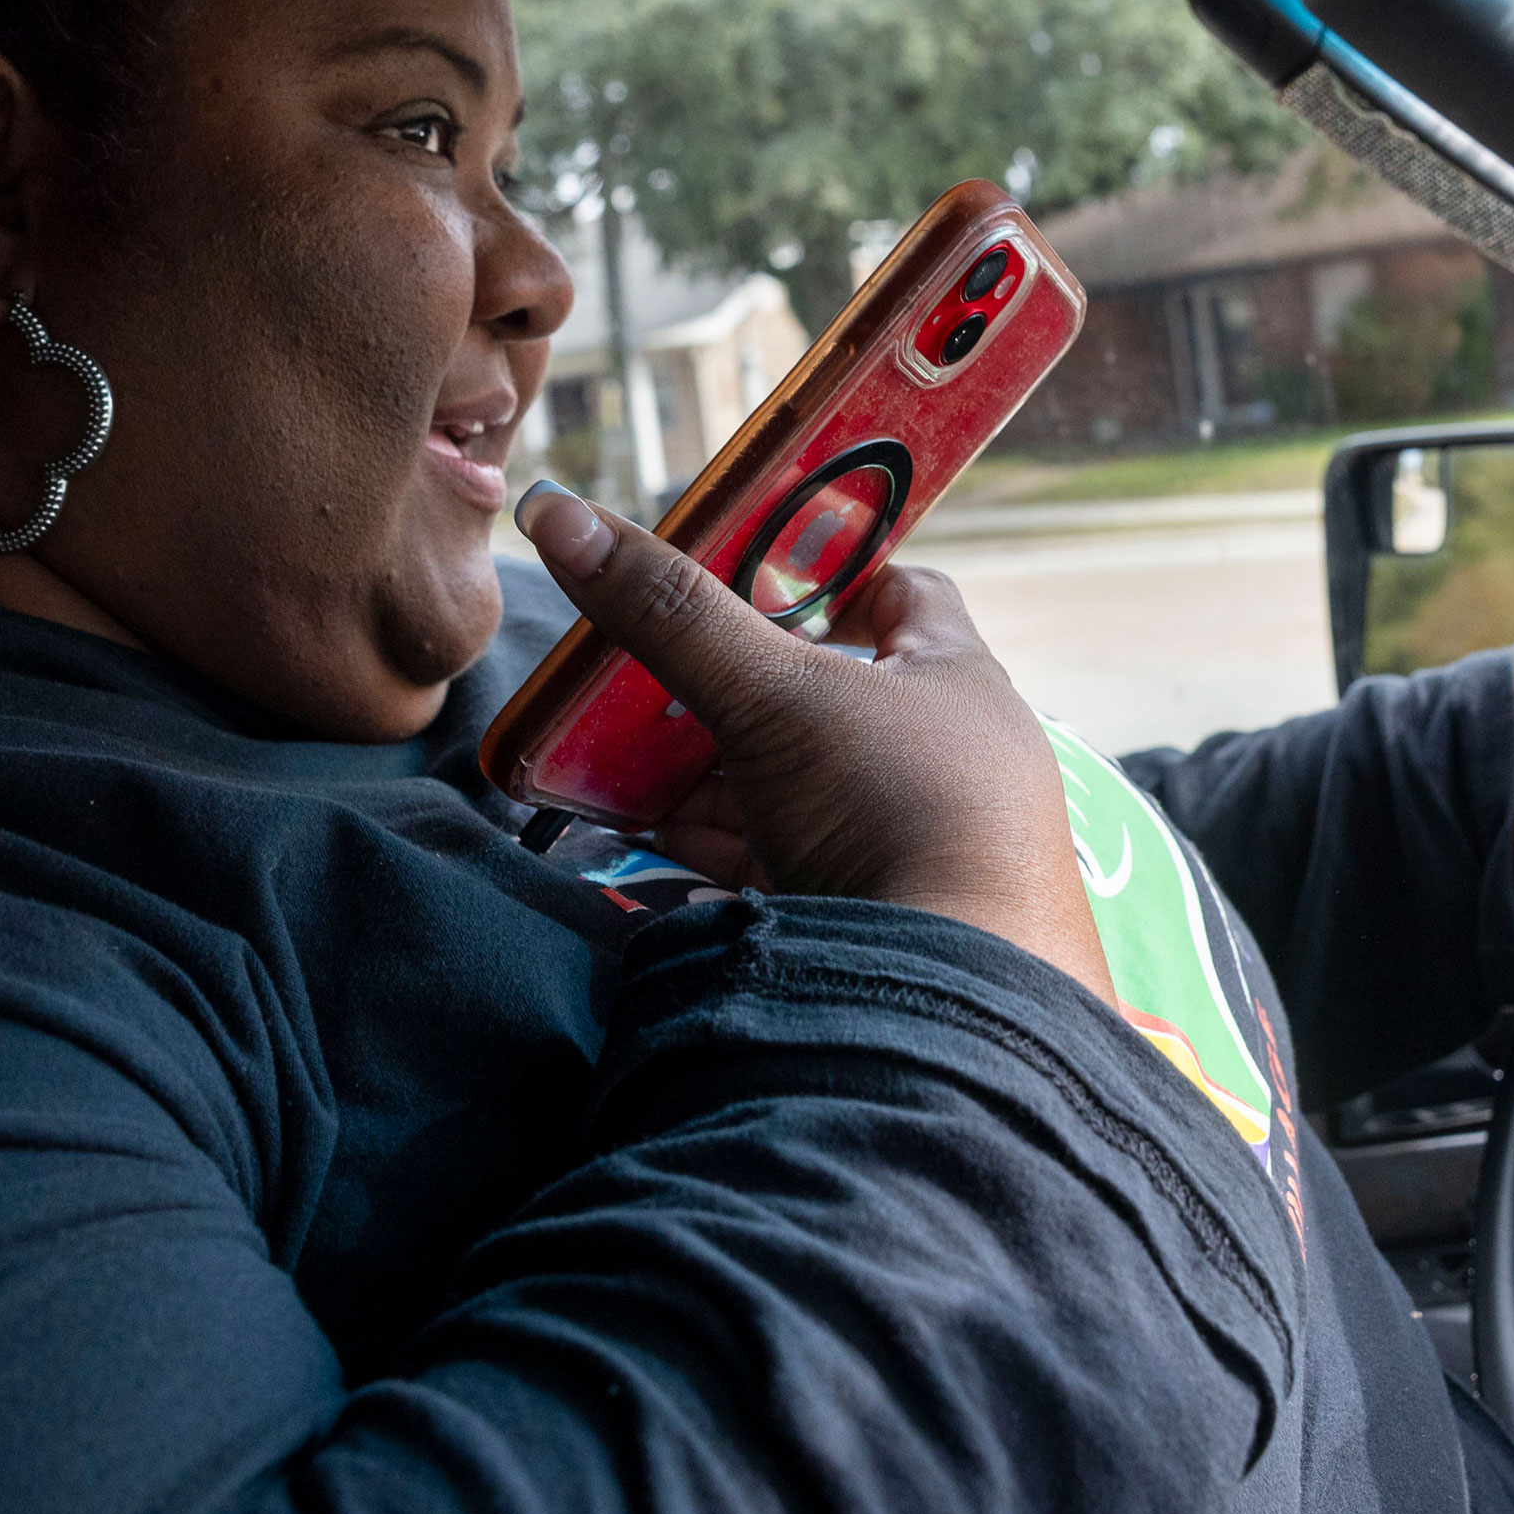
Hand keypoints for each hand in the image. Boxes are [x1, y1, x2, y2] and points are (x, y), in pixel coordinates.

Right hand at [515, 482, 1109, 997]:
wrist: (952, 1004)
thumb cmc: (895, 808)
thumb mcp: (774, 693)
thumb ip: (669, 612)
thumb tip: (556, 510)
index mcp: (957, 679)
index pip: (900, 593)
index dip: (825, 572)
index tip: (744, 569)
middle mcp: (945, 759)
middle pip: (823, 698)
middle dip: (728, 688)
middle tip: (638, 674)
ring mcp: (910, 846)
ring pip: (792, 789)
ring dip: (707, 775)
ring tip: (611, 758)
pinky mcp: (872, 922)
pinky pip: (780, 869)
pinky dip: (714, 850)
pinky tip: (646, 841)